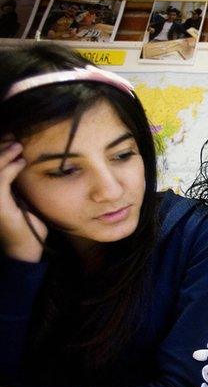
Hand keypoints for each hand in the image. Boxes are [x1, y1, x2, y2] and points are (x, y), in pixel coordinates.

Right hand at [0, 140, 45, 262]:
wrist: (25, 247)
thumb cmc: (24, 223)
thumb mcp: (17, 197)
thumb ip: (12, 180)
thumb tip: (18, 156)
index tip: (8, 138)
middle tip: (14, 139)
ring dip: (4, 155)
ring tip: (18, 147)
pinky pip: (1, 180)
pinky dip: (10, 168)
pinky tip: (21, 162)